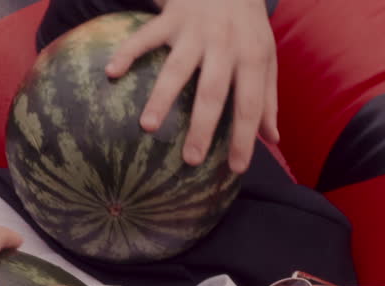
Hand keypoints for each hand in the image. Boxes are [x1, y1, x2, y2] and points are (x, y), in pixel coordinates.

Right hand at [106, 0, 279, 173]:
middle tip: (191, 159)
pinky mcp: (170, 18)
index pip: (249, 104)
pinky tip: (111, 72)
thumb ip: (267, 98)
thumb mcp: (266, 57)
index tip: (235, 169)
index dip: (245, 137)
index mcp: (251, 57)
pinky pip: (145, 37)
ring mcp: (194, 31)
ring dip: (161, 97)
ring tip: (147, 126)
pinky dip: (127, 53)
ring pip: (177, 68)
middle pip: (212, 91)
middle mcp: (224, 45)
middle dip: (202, 127)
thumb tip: (273, 139)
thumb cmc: (247, 27)